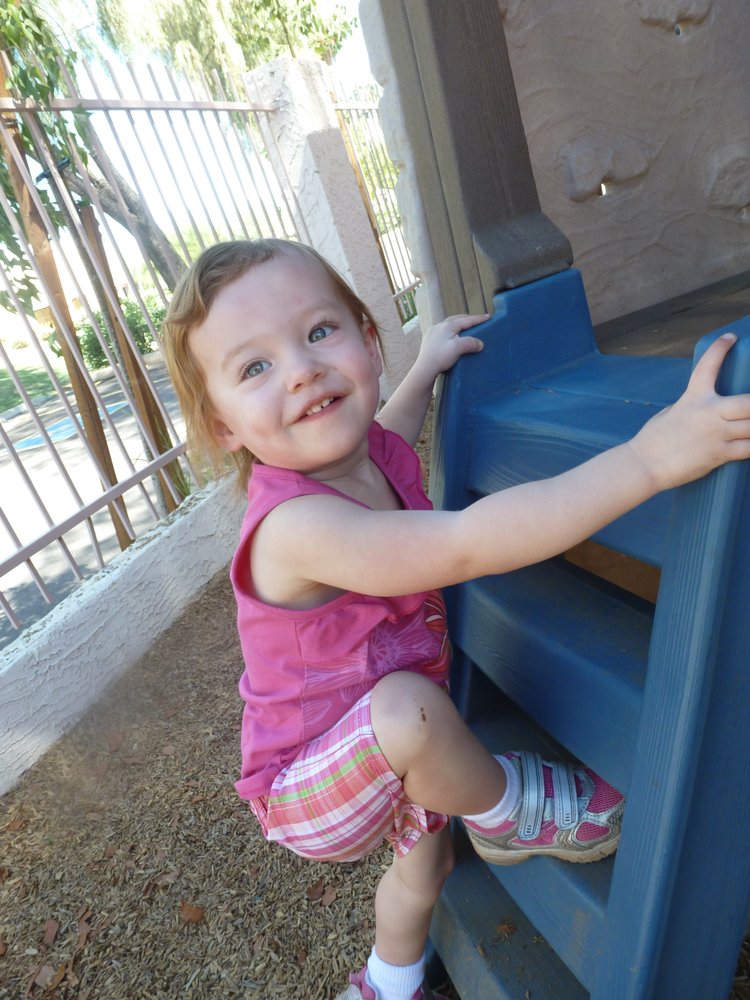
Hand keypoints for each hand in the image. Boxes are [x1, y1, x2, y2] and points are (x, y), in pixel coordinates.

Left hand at [412, 313, 487, 382]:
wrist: (424, 369)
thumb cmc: (441, 357)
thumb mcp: (458, 348)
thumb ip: (470, 343)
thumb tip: (480, 344)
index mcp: (447, 326)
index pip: (466, 320)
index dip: (478, 319)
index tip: (488, 317)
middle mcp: (439, 326)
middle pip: (457, 319)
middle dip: (468, 319)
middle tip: (477, 321)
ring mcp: (432, 333)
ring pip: (449, 325)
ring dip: (458, 325)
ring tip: (465, 328)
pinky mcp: (428, 340)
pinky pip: (443, 332)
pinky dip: (451, 332)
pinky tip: (452, 337)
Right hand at [629, 333, 749, 490]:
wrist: (645, 464)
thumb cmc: (654, 439)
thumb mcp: (673, 412)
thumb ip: (695, 406)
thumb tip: (713, 408)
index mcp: (693, 397)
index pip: (709, 365)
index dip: (721, 348)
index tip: (731, 338)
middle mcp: (709, 413)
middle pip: (749, 403)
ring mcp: (716, 434)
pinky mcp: (719, 454)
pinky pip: (748, 448)